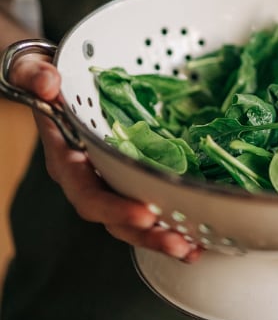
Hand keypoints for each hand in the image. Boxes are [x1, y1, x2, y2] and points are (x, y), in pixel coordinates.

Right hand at [10, 53, 201, 262]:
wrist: (55, 82)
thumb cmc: (48, 77)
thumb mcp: (35, 69)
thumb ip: (36, 75)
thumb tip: (47, 83)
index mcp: (68, 159)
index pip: (88, 193)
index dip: (115, 207)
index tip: (145, 213)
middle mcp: (89, 178)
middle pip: (115, 219)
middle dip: (147, 234)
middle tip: (178, 244)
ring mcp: (112, 180)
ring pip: (135, 219)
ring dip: (164, 237)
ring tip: (194, 250)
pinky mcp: (132, 176)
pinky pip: (151, 205)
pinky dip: (174, 222)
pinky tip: (200, 237)